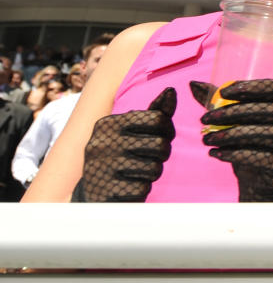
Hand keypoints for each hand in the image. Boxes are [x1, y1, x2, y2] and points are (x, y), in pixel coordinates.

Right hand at [73, 87, 175, 201]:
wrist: (91, 191)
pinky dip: (142, 189)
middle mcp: (103, 143)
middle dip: (162, 154)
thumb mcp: (132, 130)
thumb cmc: (119, 154)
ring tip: (139, 171)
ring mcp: (103, 168)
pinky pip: (143, 188)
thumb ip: (154, 112)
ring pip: (154, 169)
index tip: (163, 136)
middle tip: (153, 156)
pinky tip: (130, 186)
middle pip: (160, 145)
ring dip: (152, 173)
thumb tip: (171, 90)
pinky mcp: (106, 191)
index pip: (158, 119)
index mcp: (109, 124)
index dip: (168, 129)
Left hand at [190, 79, 272, 201]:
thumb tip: (194, 85)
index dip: (256, 87)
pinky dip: (237, 154)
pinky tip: (216, 154)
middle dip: (236, 111)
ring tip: (207, 138)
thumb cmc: (254, 148)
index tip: (224, 92)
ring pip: (269, 133)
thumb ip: (223, 104)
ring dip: (232, 134)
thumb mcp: (241, 124)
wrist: (265, 187)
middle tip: (206, 117)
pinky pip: (264, 158)